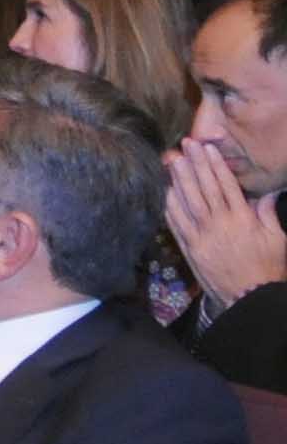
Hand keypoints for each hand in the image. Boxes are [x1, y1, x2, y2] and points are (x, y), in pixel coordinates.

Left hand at [167, 142, 286, 302]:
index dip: (215, 165)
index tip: (207, 149)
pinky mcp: (190, 248)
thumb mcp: (278, 240)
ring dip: (179, 180)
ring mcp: (202, 236)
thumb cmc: (268, 269)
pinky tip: (166, 192)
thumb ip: (268, 214)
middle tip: (185, 145)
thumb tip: (268, 193)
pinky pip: (177, 223)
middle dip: (194, 164)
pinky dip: (171, 206)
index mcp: (243, 219)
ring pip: (188, 202)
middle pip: (204, 188)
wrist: (250, 298)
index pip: (226, 186)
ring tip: (173, 161)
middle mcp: (220, 224)